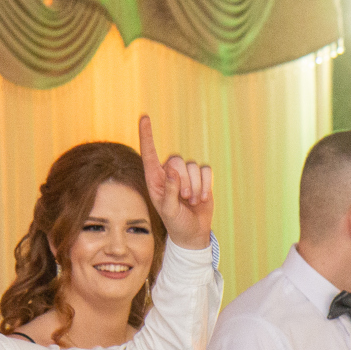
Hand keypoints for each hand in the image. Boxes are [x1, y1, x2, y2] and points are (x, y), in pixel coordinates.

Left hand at [138, 116, 212, 250]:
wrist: (193, 232)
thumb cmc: (175, 222)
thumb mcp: (168, 210)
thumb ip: (169, 191)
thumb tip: (172, 171)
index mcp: (155, 179)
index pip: (149, 153)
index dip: (147, 135)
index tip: (144, 118)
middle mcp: (169, 173)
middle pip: (177, 161)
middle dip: (184, 181)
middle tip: (184, 199)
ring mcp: (186, 175)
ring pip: (193, 166)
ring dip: (195, 187)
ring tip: (191, 202)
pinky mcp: (201, 177)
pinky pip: (206, 171)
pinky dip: (206, 185)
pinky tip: (201, 199)